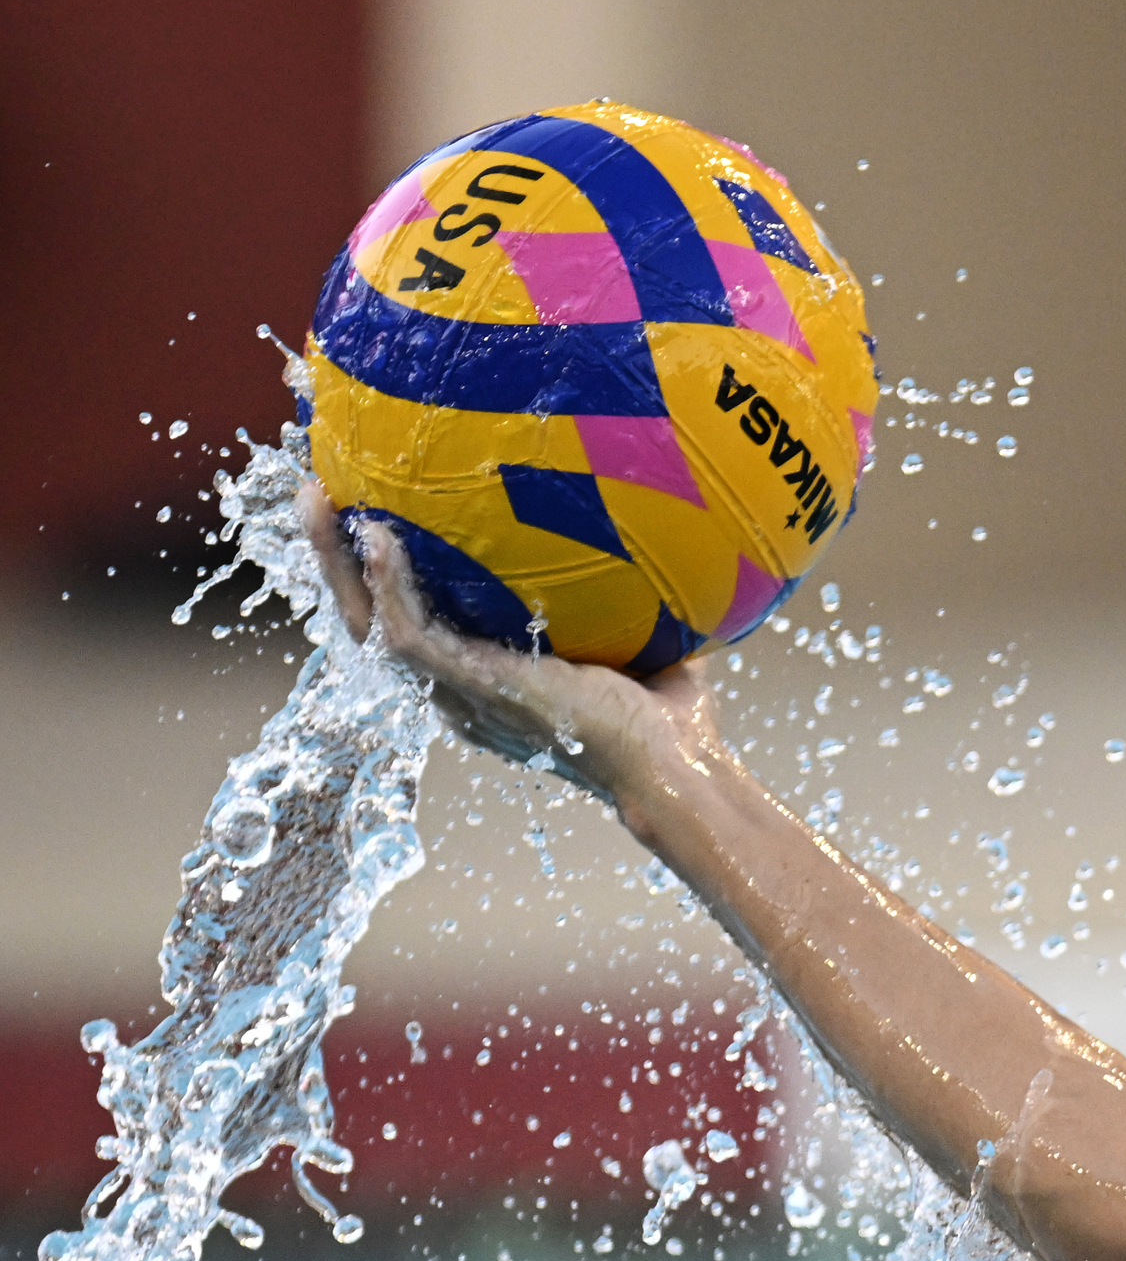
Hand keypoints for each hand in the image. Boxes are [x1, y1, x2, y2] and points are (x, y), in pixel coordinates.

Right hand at [294, 482, 710, 803]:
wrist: (675, 768)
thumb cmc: (670, 722)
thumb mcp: (638, 643)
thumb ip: (623, 598)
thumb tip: (653, 540)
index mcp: (483, 681)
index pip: (413, 622)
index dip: (382, 574)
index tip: (371, 514)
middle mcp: (456, 690)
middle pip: (368, 618)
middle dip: (334, 557)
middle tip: (316, 492)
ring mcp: (457, 692)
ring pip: (366, 623)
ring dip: (336, 561)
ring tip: (318, 497)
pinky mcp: (470, 688)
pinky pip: (406, 632)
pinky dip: (387, 583)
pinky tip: (378, 534)